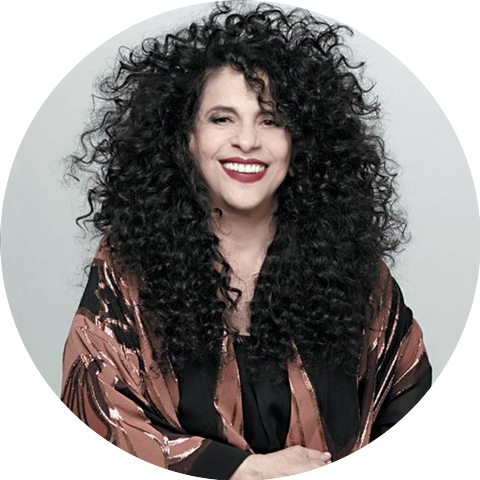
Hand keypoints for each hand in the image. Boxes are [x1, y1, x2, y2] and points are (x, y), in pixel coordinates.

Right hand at [230, 445, 349, 479]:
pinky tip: (304, 479)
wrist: (265, 474)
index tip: (342, 474)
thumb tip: (326, 456)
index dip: (343, 473)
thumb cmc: (278, 463)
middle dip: (330, 477)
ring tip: (310, 476)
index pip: (340, 472)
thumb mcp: (297, 451)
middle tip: (323, 474)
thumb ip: (314, 454)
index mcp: (318, 468)